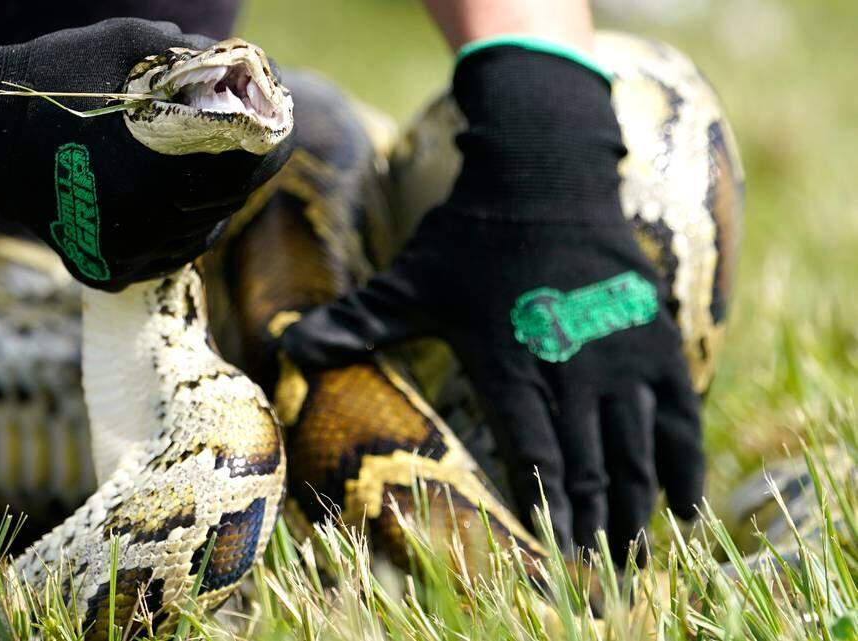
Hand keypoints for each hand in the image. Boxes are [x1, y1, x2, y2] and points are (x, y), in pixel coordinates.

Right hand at [0, 18, 290, 288]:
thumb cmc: (54, 77)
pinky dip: (171, 234)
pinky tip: (164, 205)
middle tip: (236, 148)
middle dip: (237, 173)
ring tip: (194, 174)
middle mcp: (148, 223)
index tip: (270, 128)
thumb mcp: (130, 44)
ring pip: (198, 235)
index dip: (269, 145)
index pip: (251, 168)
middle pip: (227, 204)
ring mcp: (124, 254)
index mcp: (162, 169)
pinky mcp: (103, 269)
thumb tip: (243, 70)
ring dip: (206, 206)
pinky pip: (161, 258)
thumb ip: (193, 59)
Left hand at [281, 44, 701, 558]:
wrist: (543, 171)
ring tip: (635, 555)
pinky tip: (686, 505)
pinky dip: (684, 463)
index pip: (535, 454)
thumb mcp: (408, 279)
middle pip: (590, 465)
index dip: (549, 508)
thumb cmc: (470, 232)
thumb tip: (287, 347)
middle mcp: (571, 366)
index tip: (559, 556)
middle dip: (596, 525)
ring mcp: (620, 353)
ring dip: (638, 506)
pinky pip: (679, 413)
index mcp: (510, 363)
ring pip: (636, 450)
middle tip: (601, 578)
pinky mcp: (654, 336)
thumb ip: (355, 322)